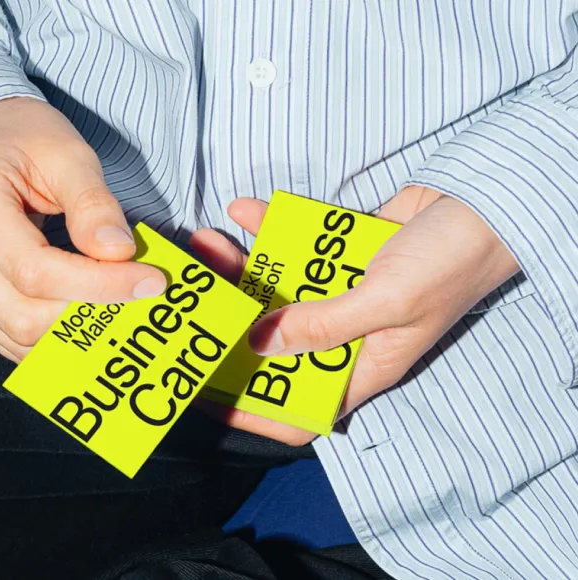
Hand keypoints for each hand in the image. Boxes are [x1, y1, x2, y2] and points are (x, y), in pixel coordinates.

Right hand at [0, 97, 165, 361]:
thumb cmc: (23, 139)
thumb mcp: (68, 154)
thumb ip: (94, 204)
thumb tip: (118, 253)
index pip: (35, 271)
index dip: (98, 285)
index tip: (149, 282)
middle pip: (23, 314)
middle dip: (89, 314)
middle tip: (139, 297)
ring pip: (16, 336)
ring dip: (74, 332)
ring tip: (119, 307)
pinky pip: (9, 338)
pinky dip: (53, 337)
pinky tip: (88, 316)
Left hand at [191, 186, 519, 444]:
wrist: (482, 203)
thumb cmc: (450, 263)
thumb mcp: (388, 302)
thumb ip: (324, 324)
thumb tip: (259, 344)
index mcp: (361, 365)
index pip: (298, 409)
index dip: (252, 410)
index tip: (205, 393)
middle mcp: (343, 334)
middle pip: (273, 344)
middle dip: (229, 325)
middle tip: (191, 303)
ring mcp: (337, 292)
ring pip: (274, 290)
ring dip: (239, 270)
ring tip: (206, 245)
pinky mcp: (336, 254)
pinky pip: (291, 246)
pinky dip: (269, 228)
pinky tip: (243, 209)